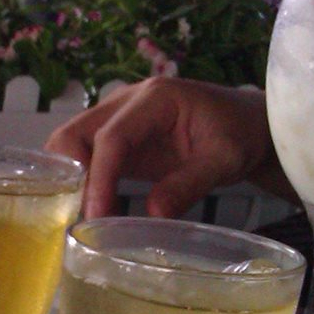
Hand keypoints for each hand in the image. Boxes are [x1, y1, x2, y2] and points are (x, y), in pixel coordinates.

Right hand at [45, 76, 292, 218]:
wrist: (246, 123)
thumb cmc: (240, 134)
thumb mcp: (225, 160)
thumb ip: (190, 184)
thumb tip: (154, 214)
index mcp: (155, 99)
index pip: (111, 136)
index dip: (99, 177)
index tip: (96, 214)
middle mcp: (126, 102)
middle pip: (73, 133)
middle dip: (68, 174)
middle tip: (79, 214)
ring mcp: (115, 117)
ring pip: (69, 144)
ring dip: (69, 179)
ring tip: (85, 213)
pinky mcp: (114, 137)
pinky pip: (82, 156)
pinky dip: (79, 181)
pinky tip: (93, 206)